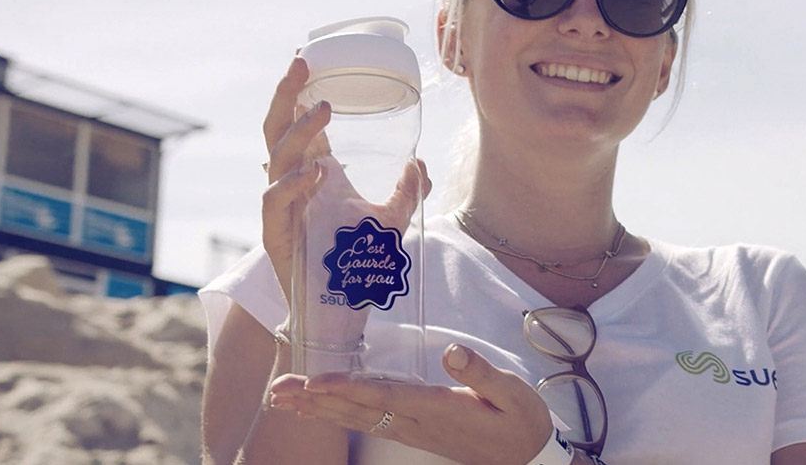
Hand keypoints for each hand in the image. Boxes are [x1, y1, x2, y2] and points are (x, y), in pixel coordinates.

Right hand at [261, 56, 430, 344]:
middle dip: (286, 92)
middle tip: (302, 64)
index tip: (309, 56)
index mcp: (313, 170)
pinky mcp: (274, 233)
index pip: (300, 122)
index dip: (299, 89)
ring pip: (276, 155)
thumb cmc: (355, 261)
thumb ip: (408, 192)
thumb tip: (421, 162)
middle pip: (278, 127)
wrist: (337, 307)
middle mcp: (292, 181)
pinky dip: (294, 182)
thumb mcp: (390, 220)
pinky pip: (274, 200)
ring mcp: (281, 206)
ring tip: (325, 110)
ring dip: (300, 130)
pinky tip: (319, 172)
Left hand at [269, 344, 553, 464]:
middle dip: (316, 400)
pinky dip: (337, 415)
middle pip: (357, 409)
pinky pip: (366, 422)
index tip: (314, 381)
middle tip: (278, 390)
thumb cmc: (521, 420)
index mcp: (437, 407)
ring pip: (356, 419)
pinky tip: (318, 410)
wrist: (527, 457)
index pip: (383, 395)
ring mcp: (412, 429)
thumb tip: (453, 352)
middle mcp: (416, 421)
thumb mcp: (513, 393)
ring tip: (283, 400)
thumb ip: (482, 373)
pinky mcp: (412, 431)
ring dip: (318, 410)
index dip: (346, 387)